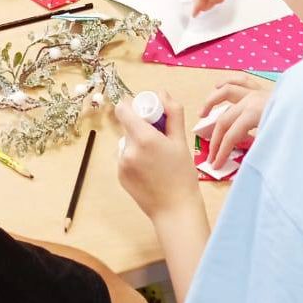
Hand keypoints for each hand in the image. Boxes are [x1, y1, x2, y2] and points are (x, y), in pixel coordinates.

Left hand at [115, 92, 198, 220]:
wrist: (175, 209)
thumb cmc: (182, 174)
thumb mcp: (181, 140)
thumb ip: (172, 113)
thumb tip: (162, 93)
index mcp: (143, 138)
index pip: (123, 109)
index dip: (134, 106)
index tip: (149, 113)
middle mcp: (128, 149)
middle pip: (128, 125)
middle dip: (142, 125)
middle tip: (160, 137)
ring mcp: (121, 164)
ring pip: (128, 141)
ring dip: (138, 141)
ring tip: (157, 156)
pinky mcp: (120, 176)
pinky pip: (125, 157)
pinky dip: (135, 156)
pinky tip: (150, 168)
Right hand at [200, 75, 269, 168]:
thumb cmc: (300, 125)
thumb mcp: (278, 143)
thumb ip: (259, 152)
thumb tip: (244, 166)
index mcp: (255, 112)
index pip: (232, 135)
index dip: (221, 152)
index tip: (215, 166)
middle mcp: (252, 98)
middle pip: (225, 118)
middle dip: (216, 138)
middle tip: (211, 155)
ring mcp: (257, 90)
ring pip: (226, 91)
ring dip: (212, 102)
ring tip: (202, 115)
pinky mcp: (262, 88)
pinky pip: (240, 80)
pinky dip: (227, 82)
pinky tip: (218, 88)